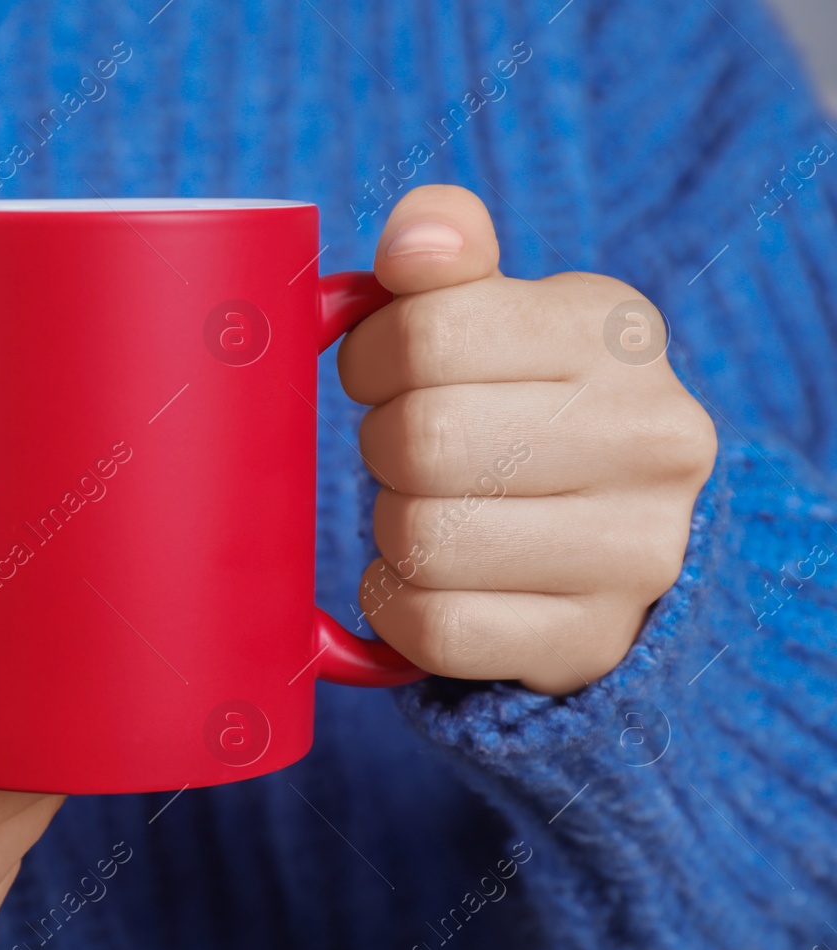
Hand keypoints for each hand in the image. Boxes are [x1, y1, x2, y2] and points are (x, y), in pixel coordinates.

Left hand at [340, 185, 716, 693]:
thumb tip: (415, 240)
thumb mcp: (500, 312)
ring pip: (422, 540)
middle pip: (421, 440)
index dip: (371, 356)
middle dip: (383, 446)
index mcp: (613, 333)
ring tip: (430, 510)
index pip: (429, 331)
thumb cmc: (524, 407)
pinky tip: (428, 578)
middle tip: (408, 450)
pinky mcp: (588, 640)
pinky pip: (432, 626)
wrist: (614, 538)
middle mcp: (649, 438)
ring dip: (391, 529)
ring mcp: (633, 551)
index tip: (383, 372)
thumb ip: (445, 255)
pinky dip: (399, 603)